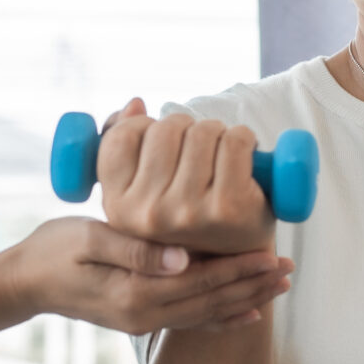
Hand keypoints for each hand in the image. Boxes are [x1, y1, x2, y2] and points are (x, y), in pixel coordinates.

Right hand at [0, 216, 291, 335]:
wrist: (23, 282)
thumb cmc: (52, 249)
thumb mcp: (87, 239)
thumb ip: (134, 248)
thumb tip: (180, 257)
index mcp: (134, 294)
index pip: (200, 281)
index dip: (238, 268)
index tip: (272, 255)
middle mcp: (144, 316)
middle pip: (211, 301)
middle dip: (252, 285)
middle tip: (290, 269)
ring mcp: (142, 322)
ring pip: (206, 313)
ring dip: (245, 299)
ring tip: (279, 286)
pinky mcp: (140, 320)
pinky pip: (190, 322)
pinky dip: (222, 318)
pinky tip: (247, 315)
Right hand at [95, 98, 277, 254]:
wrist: (235, 260)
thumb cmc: (186, 217)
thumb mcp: (141, 190)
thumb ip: (122, 146)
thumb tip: (135, 104)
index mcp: (118, 209)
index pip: (122, 136)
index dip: (147, 128)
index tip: (166, 144)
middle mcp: (148, 214)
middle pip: (166, 129)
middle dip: (187, 129)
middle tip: (199, 152)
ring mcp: (188, 212)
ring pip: (202, 131)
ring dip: (218, 133)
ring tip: (220, 157)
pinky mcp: (227, 207)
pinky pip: (235, 141)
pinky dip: (245, 140)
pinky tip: (245, 159)